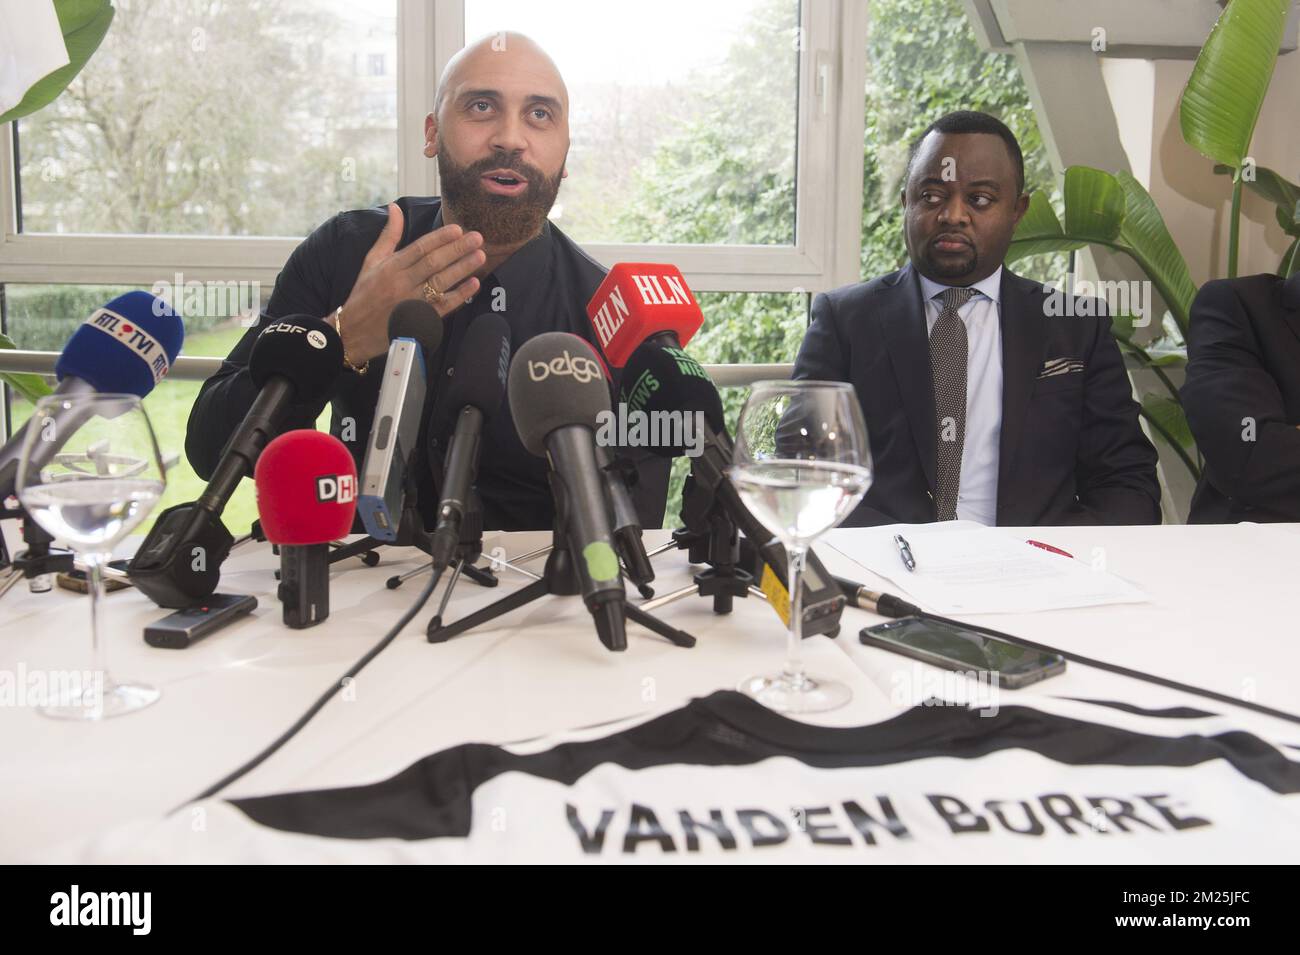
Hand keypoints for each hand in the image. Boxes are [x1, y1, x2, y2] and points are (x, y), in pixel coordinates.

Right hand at [335, 203, 484, 361]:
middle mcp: (402, 283)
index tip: (458, 229)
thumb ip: (388, 235)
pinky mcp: (419, 320)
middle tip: (477, 238)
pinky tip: (473, 284)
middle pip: (433, 263)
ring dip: (462, 269)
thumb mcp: (372, 261)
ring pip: (440, 282)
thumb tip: (395, 208)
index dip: (440, 238)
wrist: (354, 331)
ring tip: (480, 256)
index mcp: (391, 266)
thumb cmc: (364, 293)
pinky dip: (459, 295)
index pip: (419, 248)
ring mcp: (411, 302)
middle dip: (457, 249)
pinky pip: (442, 306)